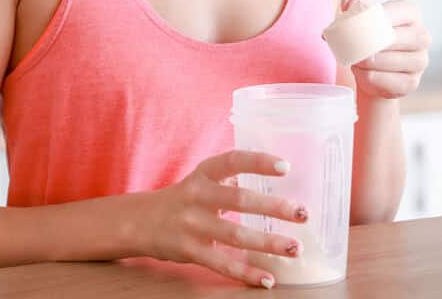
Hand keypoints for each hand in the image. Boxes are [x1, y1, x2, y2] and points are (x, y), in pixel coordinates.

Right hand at [141, 150, 307, 287]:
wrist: (138, 221)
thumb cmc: (183, 198)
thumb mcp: (202, 180)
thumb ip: (231, 178)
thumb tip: (275, 179)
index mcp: (204, 174)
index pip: (233, 161)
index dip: (259, 162)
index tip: (286, 167)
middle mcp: (198, 196)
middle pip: (240, 200)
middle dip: (274, 207)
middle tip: (303, 213)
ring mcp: (193, 225)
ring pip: (236, 235)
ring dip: (268, 243)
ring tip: (294, 248)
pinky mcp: (190, 251)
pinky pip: (222, 264)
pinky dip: (246, 273)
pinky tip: (267, 279)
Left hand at [350, 0, 430, 99]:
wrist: (369, 72)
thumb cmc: (367, 39)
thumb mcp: (359, 19)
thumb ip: (353, 4)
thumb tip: (350, 2)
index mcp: (411, 15)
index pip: (403, 11)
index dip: (385, 16)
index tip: (365, 22)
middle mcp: (422, 37)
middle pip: (407, 37)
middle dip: (382, 42)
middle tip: (359, 46)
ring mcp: (420, 61)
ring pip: (403, 61)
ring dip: (377, 62)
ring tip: (358, 61)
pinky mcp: (413, 82)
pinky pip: (398, 82)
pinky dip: (378, 79)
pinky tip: (365, 74)